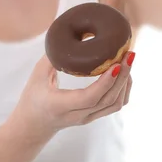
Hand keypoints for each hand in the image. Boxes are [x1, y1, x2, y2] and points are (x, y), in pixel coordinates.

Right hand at [11, 52, 134, 139]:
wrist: (33, 125)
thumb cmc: (33, 98)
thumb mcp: (37, 76)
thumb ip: (52, 58)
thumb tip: (67, 35)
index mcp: (61, 106)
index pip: (89, 98)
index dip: (105, 82)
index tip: (116, 64)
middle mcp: (78, 115)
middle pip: (108, 100)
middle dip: (122, 76)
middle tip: (129, 54)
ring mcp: (88, 118)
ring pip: (115, 104)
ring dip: (125, 83)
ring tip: (128, 60)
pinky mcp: (94, 116)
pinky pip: (114, 106)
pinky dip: (123, 89)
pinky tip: (124, 73)